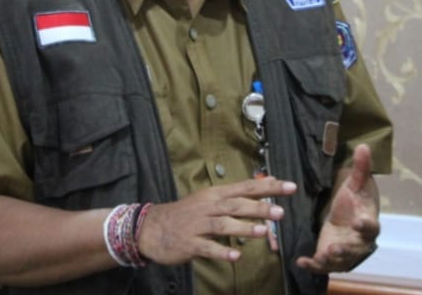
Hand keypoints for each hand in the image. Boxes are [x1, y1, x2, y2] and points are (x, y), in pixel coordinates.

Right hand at [137, 177, 295, 264]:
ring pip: (223, 225)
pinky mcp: (189, 243)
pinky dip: (221, 251)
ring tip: (263, 232)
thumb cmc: (186, 214)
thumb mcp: (210, 199)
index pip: (246, 187)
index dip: (268, 187)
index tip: (289, 186)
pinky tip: (235, 256)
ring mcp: (198, 225)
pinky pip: (207, 247)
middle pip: (236, 205)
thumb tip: (265, 186)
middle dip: (259, 208)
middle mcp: (208, 206)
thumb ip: (236, 195)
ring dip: (243, 228)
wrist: (152, 227)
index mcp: (216, 195)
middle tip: (280, 212)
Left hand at [296, 144, 379, 273]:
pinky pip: (322, 264)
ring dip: (330, 260)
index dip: (366, 226)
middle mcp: (358, 240)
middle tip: (335, 247)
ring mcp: (344, 250)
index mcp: (367, 221)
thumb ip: (360, 167)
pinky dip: (313, 265)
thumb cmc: (353, 199)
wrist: (347, 214)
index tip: (358, 222)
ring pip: (340, 260)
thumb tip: (364, 146)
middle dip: (346, 249)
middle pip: (355, 248)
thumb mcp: (356, 183)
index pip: (371, 226)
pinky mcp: (329, 255)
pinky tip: (300, 261)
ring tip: (319, 256)